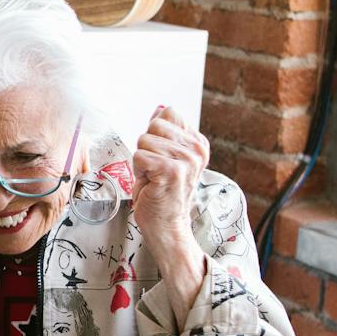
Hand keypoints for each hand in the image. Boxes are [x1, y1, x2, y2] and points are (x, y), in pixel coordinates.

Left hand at [132, 105, 207, 320]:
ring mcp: (186, 160)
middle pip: (154, 125)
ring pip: (144, 140)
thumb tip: (161, 108)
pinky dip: (138, 171)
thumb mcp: (166, 158)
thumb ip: (165, 133)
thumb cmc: (162, 194)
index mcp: (198, 143)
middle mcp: (196, 150)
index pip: (167, 115)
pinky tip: (150, 184)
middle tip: (154, 170)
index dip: (155, 135)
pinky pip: (139, 155)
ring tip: (153, 179)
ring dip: (141, 161)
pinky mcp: (171, 171)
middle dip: (146, 147)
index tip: (161, 158)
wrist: (166, 227)